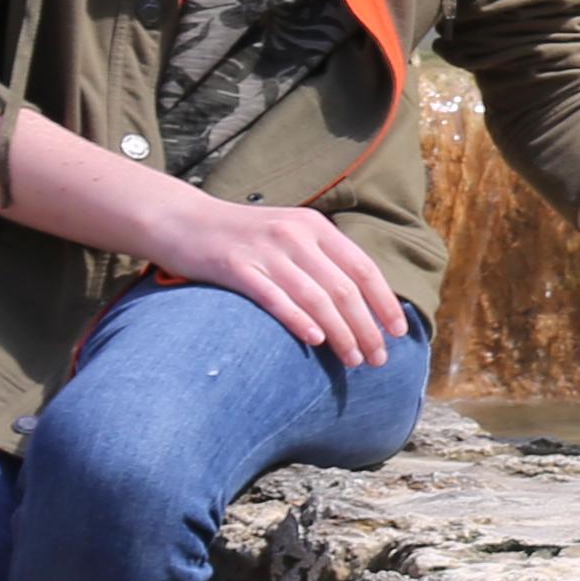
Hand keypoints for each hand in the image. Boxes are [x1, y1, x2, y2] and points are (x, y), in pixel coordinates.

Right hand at [157, 195, 415, 366]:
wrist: (181, 220)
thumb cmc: (239, 236)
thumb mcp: (287, 235)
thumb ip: (320, 260)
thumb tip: (357, 302)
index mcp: (314, 227)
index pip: (362, 268)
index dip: (384, 301)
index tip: (398, 332)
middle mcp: (295, 235)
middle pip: (343, 288)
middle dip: (366, 327)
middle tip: (378, 359)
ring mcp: (265, 250)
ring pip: (316, 297)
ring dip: (340, 333)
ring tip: (353, 360)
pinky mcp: (235, 266)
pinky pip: (274, 297)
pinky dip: (299, 320)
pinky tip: (316, 341)